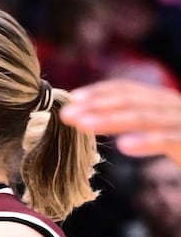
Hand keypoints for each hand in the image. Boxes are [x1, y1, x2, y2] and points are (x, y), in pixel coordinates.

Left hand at [61, 80, 180, 163]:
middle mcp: (177, 107)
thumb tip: (105, 123)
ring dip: (112, 119)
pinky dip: (148, 141)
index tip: (72, 100)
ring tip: (84, 124)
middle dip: (97, 105)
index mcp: (167, 103)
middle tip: (66, 114)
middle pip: (133, 101)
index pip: (131, 91)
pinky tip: (124, 146)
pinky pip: (170, 140)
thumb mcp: (168, 132)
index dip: (100, 92)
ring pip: (146, 117)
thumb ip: (145, 124)